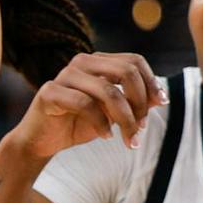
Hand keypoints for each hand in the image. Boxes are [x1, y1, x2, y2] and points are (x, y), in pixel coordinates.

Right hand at [9, 52, 163, 160]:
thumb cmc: (78, 124)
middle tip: (142, 127)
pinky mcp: (49, 92)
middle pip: (126, 71)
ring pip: (108, 90)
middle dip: (140, 102)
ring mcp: (64, 75)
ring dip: (125, 119)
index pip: (134, 61)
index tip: (160, 105)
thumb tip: (159, 98)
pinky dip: (101, 123)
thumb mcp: (111, 114)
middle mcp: (82, 62)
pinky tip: (106, 137)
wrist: (41, 142)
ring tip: (129, 139)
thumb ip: (132, 103)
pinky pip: (84, 104)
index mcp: (98, 62)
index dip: (151, 82)